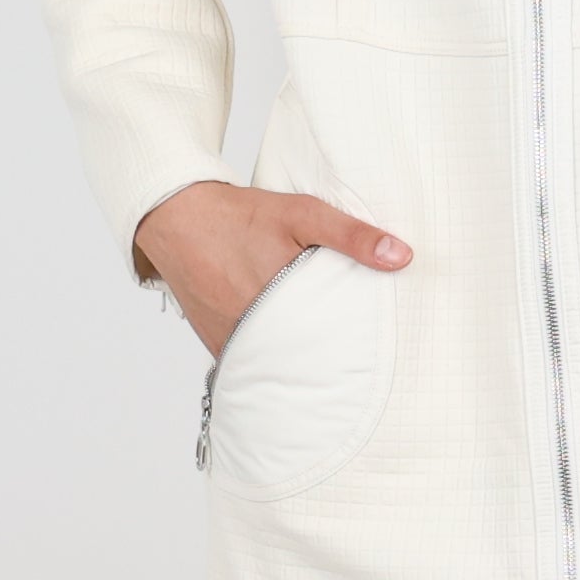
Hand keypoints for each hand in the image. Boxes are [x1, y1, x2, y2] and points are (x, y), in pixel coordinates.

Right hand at [136, 179, 412, 358]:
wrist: (177, 218)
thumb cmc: (241, 215)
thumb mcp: (302, 214)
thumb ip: (351, 236)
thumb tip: (403, 257)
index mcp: (282, 303)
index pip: (331, 344)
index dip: (354, 352)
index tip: (374, 356)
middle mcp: (255, 332)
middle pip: (305, 360)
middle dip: (329, 361)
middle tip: (355, 365)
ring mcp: (233, 343)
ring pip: (277, 364)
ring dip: (298, 361)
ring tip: (325, 360)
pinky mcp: (216, 345)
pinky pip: (252, 361)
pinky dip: (270, 358)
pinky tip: (289, 352)